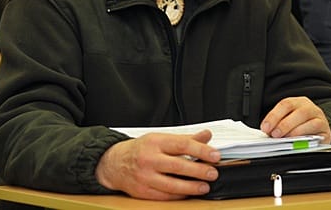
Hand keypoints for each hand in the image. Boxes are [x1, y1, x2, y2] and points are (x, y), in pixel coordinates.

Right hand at [95, 130, 220, 199]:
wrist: (115, 163)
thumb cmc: (141, 149)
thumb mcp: (162, 138)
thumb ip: (186, 139)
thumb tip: (206, 135)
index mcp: (156, 142)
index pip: (182, 145)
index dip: (201, 150)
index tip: (215, 155)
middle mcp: (149, 159)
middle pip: (178, 166)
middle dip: (199, 170)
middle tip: (213, 172)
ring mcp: (145, 176)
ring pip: (172, 185)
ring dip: (191, 187)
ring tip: (204, 186)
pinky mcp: (142, 191)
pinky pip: (164, 196)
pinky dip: (179, 195)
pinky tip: (189, 193)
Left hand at [260, 96, 330, 143]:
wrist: (320, 135)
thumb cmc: (301, 130)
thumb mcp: (289, 125)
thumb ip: (279, 126)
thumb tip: (268, 133)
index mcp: (297, 103)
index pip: (285, 105)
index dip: (274, 116)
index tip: (265, 127)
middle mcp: (309, 107)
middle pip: (297, 111)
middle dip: (283, 124)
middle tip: (274, 134)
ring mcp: (318, 116)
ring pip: (306, 118)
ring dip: (293, 130)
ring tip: (285, 139)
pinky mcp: (325, 128)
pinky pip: (315, 128)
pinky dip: (304, 135)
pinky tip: (298, 142)